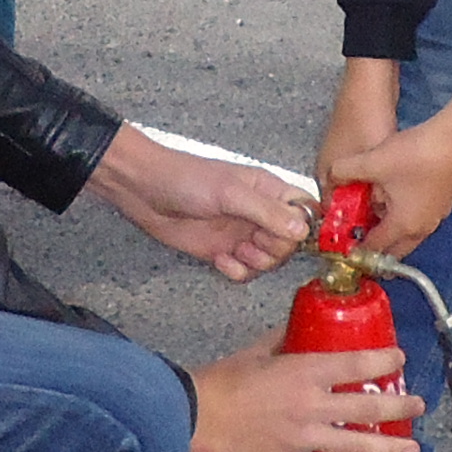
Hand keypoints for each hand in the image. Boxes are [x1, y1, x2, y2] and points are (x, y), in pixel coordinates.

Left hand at [86, 126, 311, 281]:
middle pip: (291, 243)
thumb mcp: (230, 193)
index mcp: (269, 190)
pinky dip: (236, 271)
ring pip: (270, 261)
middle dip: (275, 248)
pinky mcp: (224, 251)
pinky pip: (246, 271)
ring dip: (255, 262)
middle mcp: (260, 213)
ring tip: (234, 249)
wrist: (143, 191)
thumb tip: (302, 230)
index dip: (308, 226)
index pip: (306, 210)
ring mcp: (242, 233)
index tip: (297, 238)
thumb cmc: (185, 179)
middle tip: (252, 240)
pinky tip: (219, 259)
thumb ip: (267, 211)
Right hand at [187, 334, 422, 451]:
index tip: (398, 358)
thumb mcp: (254, 351)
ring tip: (413, 449)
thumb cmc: (219, 382)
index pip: (355, 363)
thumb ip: (282, 340)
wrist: (191, 417)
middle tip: (418, 405)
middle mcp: (310, 405)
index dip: (383, 360)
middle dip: (399, 406)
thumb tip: (298, 329)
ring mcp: (303, 438)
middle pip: (367, 407)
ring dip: (390, 448)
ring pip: (358, 444)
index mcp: (302, 371)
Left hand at [318, 62, 451, 258]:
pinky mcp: (441, 202)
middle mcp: (422, 227)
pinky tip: (390, 196)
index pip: (374, 249)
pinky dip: (401, 216)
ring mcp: (435, 216)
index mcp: (403, 225)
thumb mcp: (372, 161)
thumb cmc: (418, 153)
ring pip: (406, 233)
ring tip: (369, 213)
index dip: (356, 250)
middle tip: (356, 240)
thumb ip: (344, 171)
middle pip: (393, 249)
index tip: (343, 249)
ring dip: (387, 229)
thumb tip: (331, 175)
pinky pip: (416, 219)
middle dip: (374, 247)